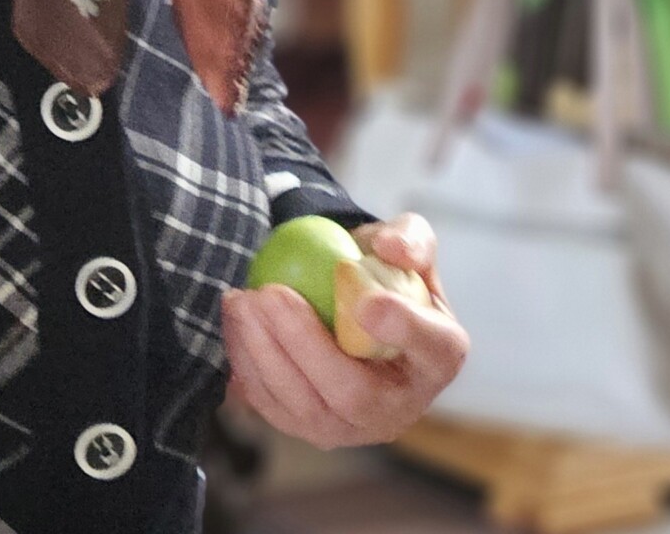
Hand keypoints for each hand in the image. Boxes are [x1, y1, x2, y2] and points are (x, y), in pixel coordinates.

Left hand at [223, 214, 467, 449]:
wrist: (350, 308)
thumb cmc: (382, 273)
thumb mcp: (404, 243)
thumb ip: (408, 238)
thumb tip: (390, 249)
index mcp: (437, 356)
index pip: (432, 348)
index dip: (403, 329)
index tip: (367, 301)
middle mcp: (401, 407)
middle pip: (354, 395)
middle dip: (305, 345)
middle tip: (268, 293)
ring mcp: (354, 428)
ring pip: (307, 410)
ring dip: (264, 355)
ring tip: (240, 301)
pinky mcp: (311, 429)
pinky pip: (274, 409)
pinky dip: (247, 368)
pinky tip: (232, 323)